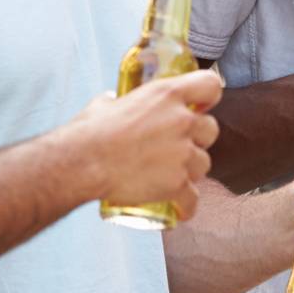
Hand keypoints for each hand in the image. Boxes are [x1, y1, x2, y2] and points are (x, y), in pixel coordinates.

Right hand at [68, 69, 221, 218]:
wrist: (83, 163)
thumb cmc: (89, 132)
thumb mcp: (105, 104)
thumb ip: (116, 101)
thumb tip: (113, 102)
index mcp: (167, 94)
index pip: (211, 85)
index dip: (208, 96)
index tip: (201, 106)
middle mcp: (181, 121)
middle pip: (211, 129)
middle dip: (198, 139)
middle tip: (178, 145)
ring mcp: (182, 153)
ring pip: (204, 163)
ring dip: (191, 170)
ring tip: (170, 175)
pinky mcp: (177, 182)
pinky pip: (193, 198)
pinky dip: (186, 205)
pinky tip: (178, 207)